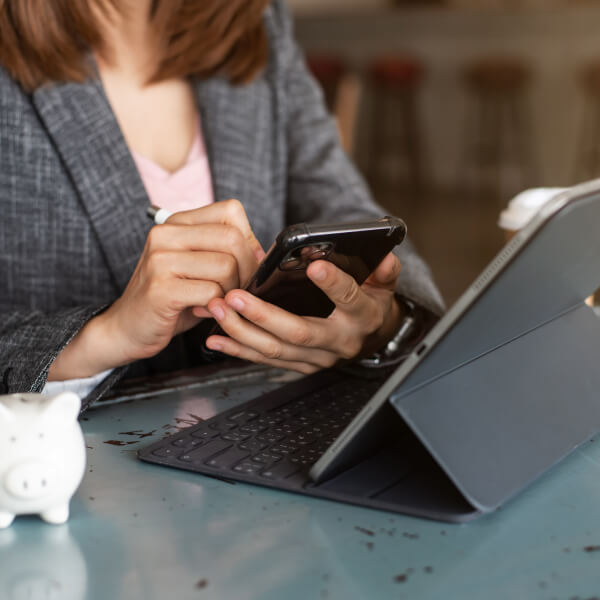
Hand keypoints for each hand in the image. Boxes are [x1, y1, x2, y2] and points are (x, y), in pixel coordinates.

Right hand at [48, 199, 263, 379]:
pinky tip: (203, 312)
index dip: (248, 240)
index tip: (245, 264)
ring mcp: (160, 260)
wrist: (128, 328)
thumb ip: (227, 252)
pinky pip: (212, 293)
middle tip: (236, 290)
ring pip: (226, 267)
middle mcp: (166, 234)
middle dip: (246, 270)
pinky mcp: (161, 289)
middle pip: (233, 239)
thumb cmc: (171, 298)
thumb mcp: (199, 266)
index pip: (231, 211)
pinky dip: (217, 307)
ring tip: (216, 301)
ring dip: (231, 292)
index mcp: (177, 223)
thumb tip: (263, 253)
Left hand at [204, 252, 403, 373]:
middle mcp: (338, 341)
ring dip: (242, 331)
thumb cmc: (370, 304)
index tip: (315, 267)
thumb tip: (385, 256)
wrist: (369, 338)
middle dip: (264, 315)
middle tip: (235, 296)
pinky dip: (239, 350)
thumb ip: (383, 271)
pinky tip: (216, 339)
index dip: (334, 284)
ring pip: (276, 349)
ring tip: (217, 309)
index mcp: (361, 317)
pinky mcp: (301, 365)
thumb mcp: (383, 286)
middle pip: (299, 332)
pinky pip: (266, 360)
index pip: (349, 300)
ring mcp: (317, 357)